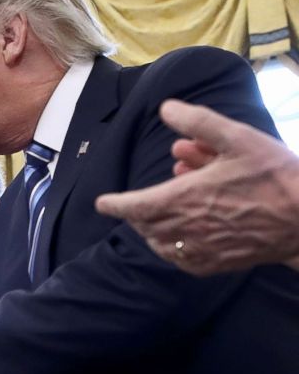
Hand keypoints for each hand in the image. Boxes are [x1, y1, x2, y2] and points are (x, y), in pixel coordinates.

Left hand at [96, 99, 298, 274]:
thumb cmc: (273, 175)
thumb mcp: (238, 138)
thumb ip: (198, 122)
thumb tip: (165, 108)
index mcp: (182, 198)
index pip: (132, 206)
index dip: (113, 204)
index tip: (101, 203)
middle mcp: (184, 228)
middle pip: (144, 225)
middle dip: (138, 211)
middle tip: (141, 200)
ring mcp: (198, 250)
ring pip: (159, 243)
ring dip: (155, 228)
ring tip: (166, 211)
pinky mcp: (213, 265)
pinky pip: (180, 259)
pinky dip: (173, 246)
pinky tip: (185, 233)